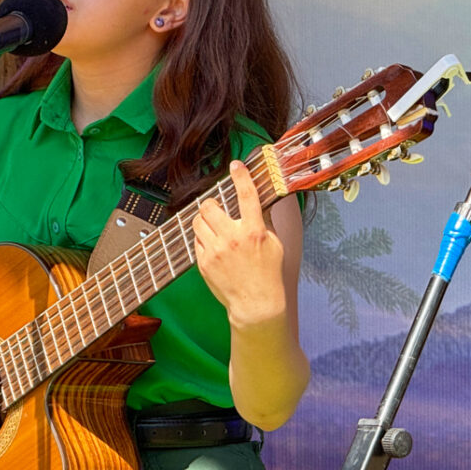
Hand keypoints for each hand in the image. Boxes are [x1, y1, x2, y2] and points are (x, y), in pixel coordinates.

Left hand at [193, 160, 287, 326]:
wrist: (255, 304)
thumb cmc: (268, 274)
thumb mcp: (274, 244)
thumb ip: (264, 221)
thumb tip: (259, 201)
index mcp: (254, 231)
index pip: (247, 195)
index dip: (241, 176)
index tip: (236, 165)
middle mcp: (233, 238)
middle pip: (209, 206)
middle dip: (211, 204)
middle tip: (216, 209)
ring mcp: (215, 251)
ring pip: (197, 222)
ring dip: (204, 220)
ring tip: (213, 228)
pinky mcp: (204, 263)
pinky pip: (196, 241)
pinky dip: (202, 239)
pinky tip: (213, 246)